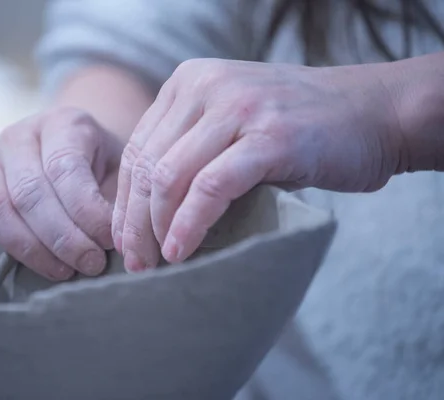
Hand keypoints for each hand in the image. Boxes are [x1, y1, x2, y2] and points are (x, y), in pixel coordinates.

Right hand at [0, 107, 122, 279]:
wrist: (76, 150)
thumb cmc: (102, 166)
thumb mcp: (119, 170)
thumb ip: (116, 199)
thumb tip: (122, 244)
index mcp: (61, 124)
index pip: (65, 170)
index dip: (88, 213)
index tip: (112, 243)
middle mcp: (19, 137)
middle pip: (29, 193)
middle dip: (64, 238)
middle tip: (92, 264)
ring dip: (29, 248)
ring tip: (64, 272)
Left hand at [113, 58, 402, 270]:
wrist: (374, 112)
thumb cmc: (299, 128)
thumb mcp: (233, 125)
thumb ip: (192, 150)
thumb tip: (148, 212)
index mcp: (189, 82)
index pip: (137, 149)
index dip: (124, 202)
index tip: (124, 241)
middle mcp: (206, 87)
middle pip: (147, 165)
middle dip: (134, 222)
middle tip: (136, 261)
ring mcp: (239, 108)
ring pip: (170, 176)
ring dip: (157, 228)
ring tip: (158, 262)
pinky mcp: (269, 137)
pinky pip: (212, 187)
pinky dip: (191, 223)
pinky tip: (183, 251)